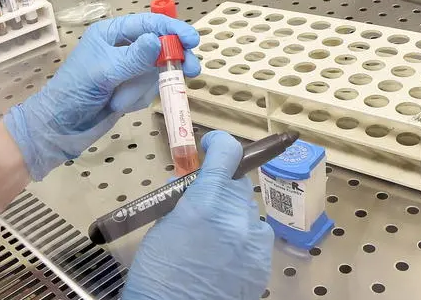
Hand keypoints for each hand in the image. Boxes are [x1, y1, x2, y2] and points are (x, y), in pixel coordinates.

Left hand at [4, 13, 199, 179]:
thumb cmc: (74, 93)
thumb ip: (134, 58)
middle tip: (192, 70)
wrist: (59, 128)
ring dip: (144, 87)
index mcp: (111, 33)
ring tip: (124, 99)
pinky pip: (149, 89)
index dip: (172, 30)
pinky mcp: (130, 90)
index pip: (149, 24)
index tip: (193, 40)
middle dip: (172, 58)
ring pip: (157, 71)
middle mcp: (122, 48)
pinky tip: (121, 105)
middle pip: (159, 46)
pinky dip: (140, 98)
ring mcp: (127, 70)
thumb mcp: (104, 72)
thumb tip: (158, 40)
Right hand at [122, 131, 273, 299]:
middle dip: (219, 188)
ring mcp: (255, 243)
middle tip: (200, 204)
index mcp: (206, 204)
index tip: (211, 145)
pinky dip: (239, 239)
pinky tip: (221, 257)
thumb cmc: (157, 275)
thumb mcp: (161, 227)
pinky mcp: (263, 264)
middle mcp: (238, 218)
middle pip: (236, 184)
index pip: (227, 154)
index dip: (219, 144)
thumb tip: (192, 186)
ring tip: (209, 239)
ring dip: (230, 215)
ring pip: (246, 212)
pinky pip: (254, 238)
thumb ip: (182, 201)